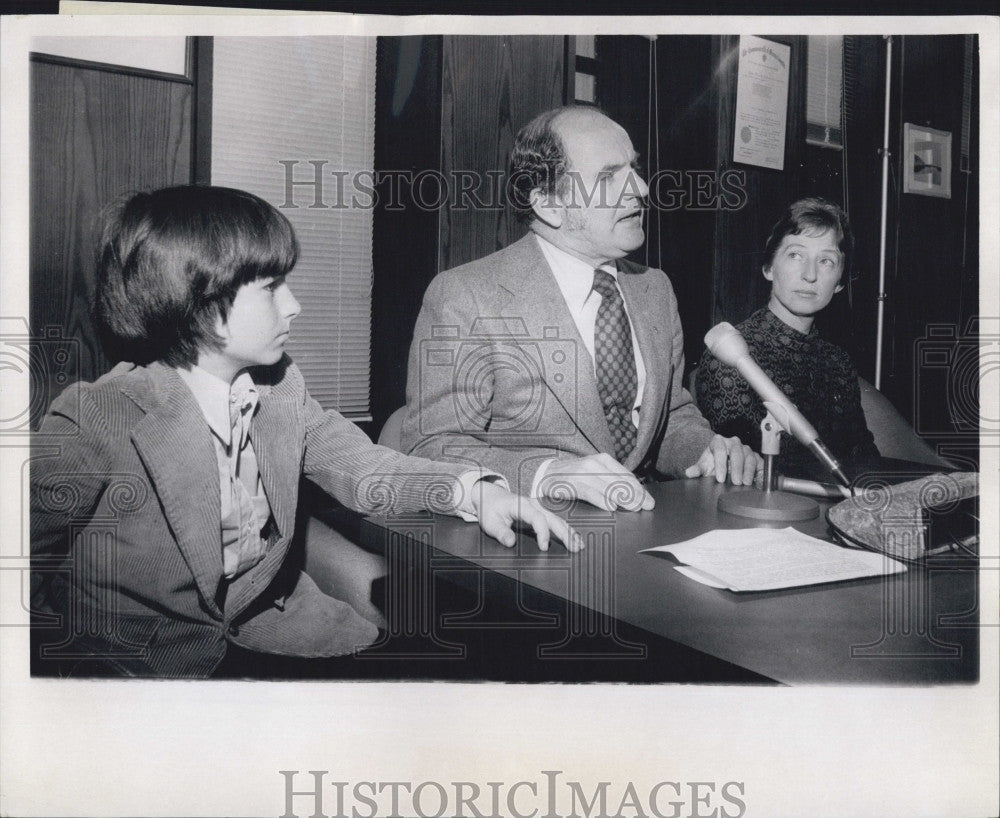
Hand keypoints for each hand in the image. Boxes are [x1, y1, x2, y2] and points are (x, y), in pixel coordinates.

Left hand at [470, 481, 583, 551]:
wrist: (490, 496)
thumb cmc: (490, 508)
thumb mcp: (490, 522)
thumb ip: (500, 532)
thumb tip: (511, 542)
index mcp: (522, 505)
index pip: (537, 518)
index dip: (543, 533)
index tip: (544, 547)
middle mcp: (533, 505)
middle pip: (553, 519)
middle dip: (565, 534)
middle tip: (574, 548)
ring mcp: (539, 508)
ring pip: (557, 520)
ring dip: (569, 532)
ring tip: (579, 545)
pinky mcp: (540, 513)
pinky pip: (556, 521)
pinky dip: (566, 529)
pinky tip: (574, 537)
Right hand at [537, 453, 654, 511]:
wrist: (546, 475)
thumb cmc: (574, 477)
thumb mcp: (594, 473)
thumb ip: (611, 481)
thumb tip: (634, 496)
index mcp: (603, 460)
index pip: (626, 476)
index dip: (639, 490)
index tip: (649, 502)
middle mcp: (594, 464)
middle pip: (620, 481)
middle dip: (635, 495)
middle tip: (646, 506)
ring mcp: (582, 473)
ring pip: (607, 486)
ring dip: (622, 498)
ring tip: (634, 507)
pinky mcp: (571, 483)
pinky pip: (589, 492)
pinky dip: (600, 499)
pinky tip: (610, 507)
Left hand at [684, 435, 760, 485]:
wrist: (722, 464)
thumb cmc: (713, 463)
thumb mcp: (704, 465)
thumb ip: (697, 469)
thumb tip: (689, 473)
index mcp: (719, 441)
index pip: (720, 450)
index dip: (720, 465)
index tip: (720, 479)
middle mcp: (734, 443)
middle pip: (737, 453)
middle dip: (736, 468)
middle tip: (736, 482)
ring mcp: (746, 449)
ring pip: (749, 457)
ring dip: (748, 471)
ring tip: (746, 483)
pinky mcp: (756, 457)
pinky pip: (760, 463)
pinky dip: (761, 472)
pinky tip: (759, 481)